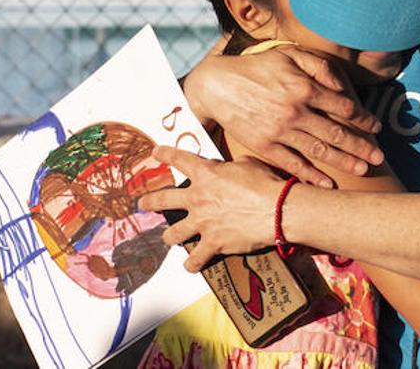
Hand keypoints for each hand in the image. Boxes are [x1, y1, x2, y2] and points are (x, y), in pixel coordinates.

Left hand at [139, 146, 284, 270]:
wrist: (277, 209)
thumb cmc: (266, 184)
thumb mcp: (247, 165)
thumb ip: (231, 168)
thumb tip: (229, 172)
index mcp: (207, 174)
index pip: (180, 159)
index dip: (165, 154)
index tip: (155, 153)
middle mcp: (198, 198)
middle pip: (163, 200)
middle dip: (149, 202)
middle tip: (142, 204)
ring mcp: (203, 223)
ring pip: (173, 234)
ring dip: (170, 236)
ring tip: (169, 238)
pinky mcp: (213, 243)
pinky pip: (195, 259)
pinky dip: (192, 264)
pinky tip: (191, 266)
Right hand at [183, 45, 382, 186]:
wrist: (218, 86)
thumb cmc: (257, 68)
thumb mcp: (288, 54)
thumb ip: (318, 66)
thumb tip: (341, 85)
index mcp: (304, 87)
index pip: (343, 107)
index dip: (363, 118)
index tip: (375, 127)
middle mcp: (295, 111)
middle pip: (336, 133)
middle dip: (361, 146)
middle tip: (379, 158)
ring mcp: (280, 131)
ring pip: (319, 150)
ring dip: (344, 162)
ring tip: (364, 170)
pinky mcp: (265, 146)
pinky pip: (293, 163)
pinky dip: (312, 175)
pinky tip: (328, 184)